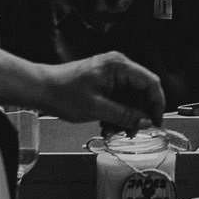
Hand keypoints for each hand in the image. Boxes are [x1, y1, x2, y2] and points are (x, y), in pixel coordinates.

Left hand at [37, 51, 166, 131]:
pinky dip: (116, 114)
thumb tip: (145, 122)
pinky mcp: (104, 83)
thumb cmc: (62, 91)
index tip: (156, 122)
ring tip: (114, 130)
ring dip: (125, 117)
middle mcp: (117, 67)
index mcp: (119, 66)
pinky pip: (119, 99)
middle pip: (141, 92)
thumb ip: (124, 116)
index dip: (156, 104)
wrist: (41, 89)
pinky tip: (107, 125)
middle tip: (132, 132)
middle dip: (138, 114)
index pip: (150, 82)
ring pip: (130, 98)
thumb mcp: (97, 108)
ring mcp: (110, 75)